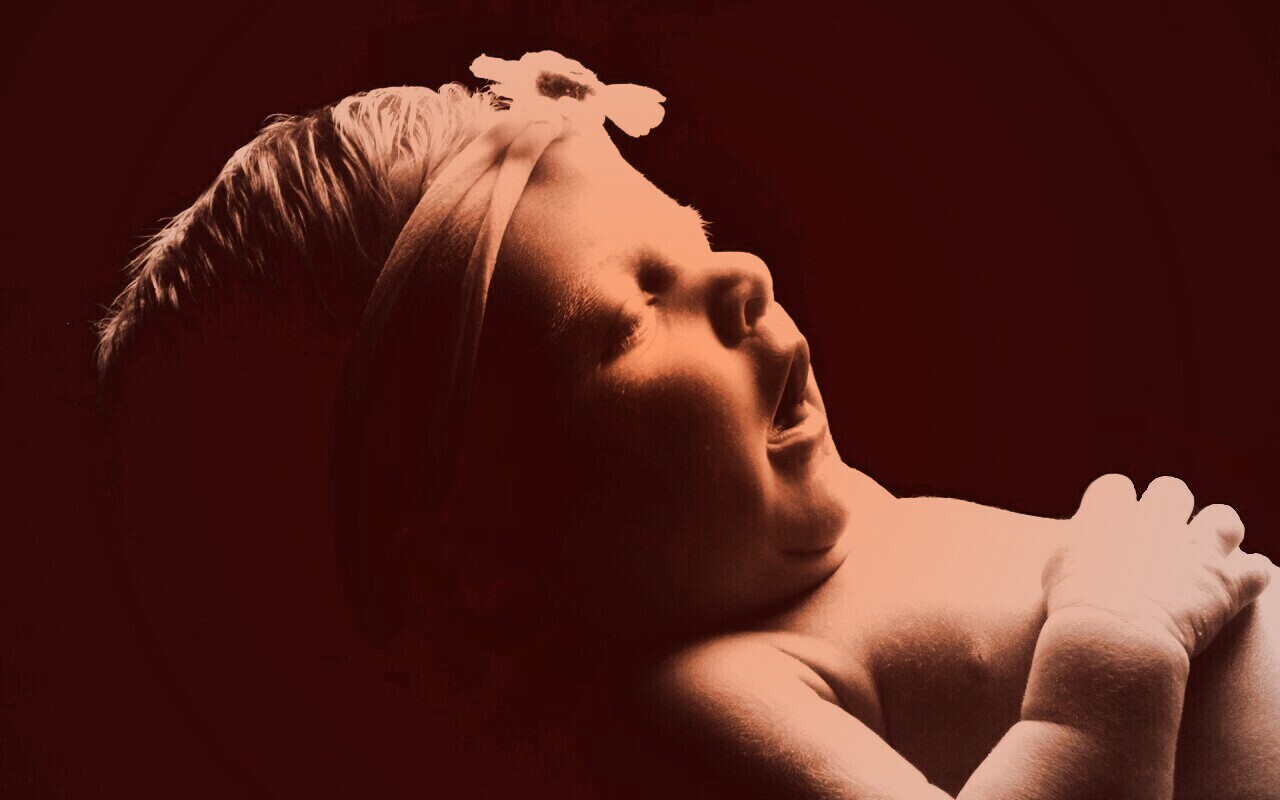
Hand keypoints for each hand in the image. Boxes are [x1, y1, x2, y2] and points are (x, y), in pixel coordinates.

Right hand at [1044, 474, 1272, 659]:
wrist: (1112, 639)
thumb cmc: (1072, 611)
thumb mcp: (1055, 570)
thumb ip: (1073, 549)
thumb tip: (1080, 548)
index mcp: (1109, 515)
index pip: (1115, 487)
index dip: (1117, 505)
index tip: (1113, 525)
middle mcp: (1156, 521)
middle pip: (1171, 491)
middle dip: (1170, 510)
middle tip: (1162, 538)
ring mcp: (1196, 550)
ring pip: (1224, 520)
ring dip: (1219, 535)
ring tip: (1210, 556)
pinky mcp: (1227, 584)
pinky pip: (1256, 570)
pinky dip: (1250, 577)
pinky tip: (1240, 586)